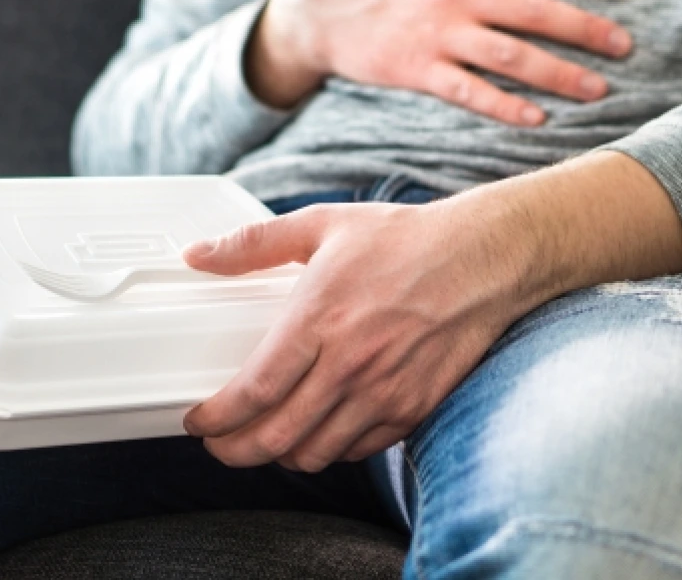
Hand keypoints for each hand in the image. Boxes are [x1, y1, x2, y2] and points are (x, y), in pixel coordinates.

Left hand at [180, 198, 531, 471]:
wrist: (483, 258)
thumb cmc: (406, 239)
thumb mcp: (324, 225)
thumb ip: (254, 243)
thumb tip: (198, 256)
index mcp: (321, 317)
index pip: (254, 391)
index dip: (216, 419)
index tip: (198, 420)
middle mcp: (351, 363)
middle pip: (277, 436)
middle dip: (235, 451)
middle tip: (220, 444)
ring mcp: (385, 391)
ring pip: (315, 453)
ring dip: (280, 456)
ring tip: (264, 441)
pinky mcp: (413, 407)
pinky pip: (358, 450)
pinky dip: (329, 450)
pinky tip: (317, 431)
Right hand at [246, 0, 634, 123]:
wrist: (324, 11)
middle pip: (537, 14)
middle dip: (587, 30)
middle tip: (626, 48)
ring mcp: (439, 34)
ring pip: (512, 56)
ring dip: (559, 74)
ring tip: (598, 90)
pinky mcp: (419, 70)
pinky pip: (470, 92)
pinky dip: (506, 106)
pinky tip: (537, 119)